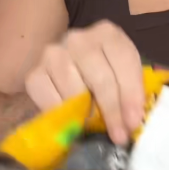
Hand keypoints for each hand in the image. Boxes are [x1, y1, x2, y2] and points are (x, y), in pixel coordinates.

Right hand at [25, 21, 143, 145]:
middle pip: (100, 78)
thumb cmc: (106, 73)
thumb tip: (132, 122)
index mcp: (108, 33)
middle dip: (112, 110)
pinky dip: (62, 115)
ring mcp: (53, 54)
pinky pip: (49, 99)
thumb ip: (132, 91)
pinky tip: (72, 122)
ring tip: (97, 128)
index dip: (131, 94)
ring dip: (87, 115)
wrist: (71, 69)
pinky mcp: (35, 73)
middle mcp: (79, 39)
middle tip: (119, 135)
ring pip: (74, 90)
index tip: (134, 122)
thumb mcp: (123, 73)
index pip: (123, 61)